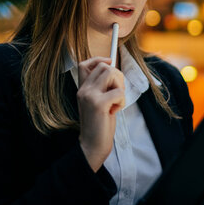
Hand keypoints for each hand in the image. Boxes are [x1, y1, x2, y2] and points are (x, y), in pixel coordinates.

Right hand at [77, 57, 124, 171]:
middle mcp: (83, 90)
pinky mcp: (98, 103)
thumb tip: (113, 70)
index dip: (98, 59)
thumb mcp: (97, 102)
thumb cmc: (99, 124)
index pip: (84, 64)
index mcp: (82, 89)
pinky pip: (119, 92)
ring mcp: (89, 95)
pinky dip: (122, 101)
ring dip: (120, 87)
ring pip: (112, 73)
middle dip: (117, 77)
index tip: (109, 62)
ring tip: (116, 101)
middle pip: (104, 66)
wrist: (92, 145)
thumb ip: (101, 88)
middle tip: (117, 93)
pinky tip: (115, 110)